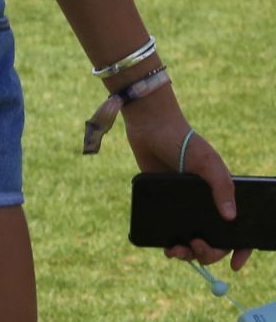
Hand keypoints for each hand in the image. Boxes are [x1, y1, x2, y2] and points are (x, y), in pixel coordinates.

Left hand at [123, 93, 250, 270]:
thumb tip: (230, 218)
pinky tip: (166, 246)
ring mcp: (184, 207)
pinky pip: (170, 232)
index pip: (238, 229)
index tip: (235, 264)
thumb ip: (221, 186)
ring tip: (177, 251)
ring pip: (192, 241)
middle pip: (214, 242)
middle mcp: (205, 205)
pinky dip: (171, 244)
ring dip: (188, 254)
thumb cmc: (184, 141)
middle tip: (197, 247)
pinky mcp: (163, 205)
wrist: (150, 127)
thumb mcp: (207, 161)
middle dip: (209, 253)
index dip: (241, 249)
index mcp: (221, 196)